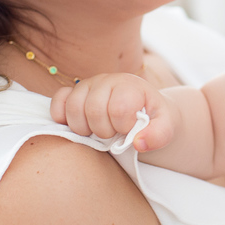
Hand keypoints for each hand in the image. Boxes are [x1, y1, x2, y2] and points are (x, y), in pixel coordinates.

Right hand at [50, 73, 176, 151]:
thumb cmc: (154, 120)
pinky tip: (78, 125)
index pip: (118, 108)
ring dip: (84, 128)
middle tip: (113, 134)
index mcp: (130, 85)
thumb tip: (138, 143)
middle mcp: (107, 80)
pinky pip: (58, 101)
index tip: (129, 130)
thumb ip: (158, 135)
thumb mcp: (166, 128)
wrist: (146, 112)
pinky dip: (61, 117)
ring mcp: (88, 85)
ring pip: (73, 107)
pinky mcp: (73, 92)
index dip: (123, 126)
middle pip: (93, 110)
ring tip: (97, 131)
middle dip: (103, 131)